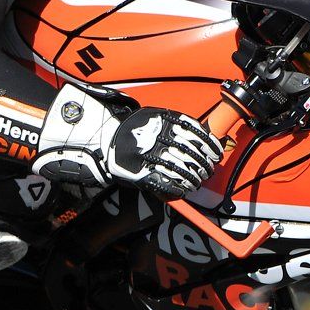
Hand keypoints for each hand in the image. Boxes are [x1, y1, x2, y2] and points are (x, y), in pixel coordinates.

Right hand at [35, 86, 223, 198]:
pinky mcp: (138, 172)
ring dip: (193, 177)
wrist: (93, 139)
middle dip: (203, 162)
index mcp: (158, 119)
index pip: (193, 129)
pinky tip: (184, 190)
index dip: (208, 142)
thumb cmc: (124, 130)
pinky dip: (177, 188)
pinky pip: (163, 182)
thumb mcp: (147, 119)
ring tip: (198, 180)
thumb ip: (169, 125)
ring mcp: (146, 155)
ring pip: (179, 168)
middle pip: (189, 151)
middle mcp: (154, 135)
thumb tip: (198, 132)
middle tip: (209, 169)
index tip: (216, 150)